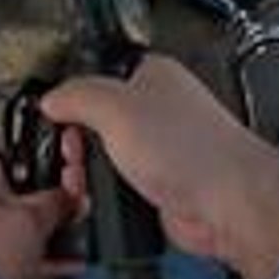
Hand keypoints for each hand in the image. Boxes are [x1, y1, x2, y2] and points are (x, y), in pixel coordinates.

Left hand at [0, 148, 81, 278]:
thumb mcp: (32, 216)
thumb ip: (59, 201)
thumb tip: (72, 196)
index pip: (22, 154)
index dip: (51, 159)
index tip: (74, 167)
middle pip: (30, 192)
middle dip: (60, 201)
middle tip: (82, 204)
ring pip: (30, 225)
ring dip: (58, 229)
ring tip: (83, 232)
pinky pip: (28, 252)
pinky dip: (50, 255)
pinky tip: (73, 261)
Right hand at [41, 55, 278, 278]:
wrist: (226, 204)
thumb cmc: (191, 149)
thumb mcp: (114, 107)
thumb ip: (76, 95)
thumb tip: (52, 98)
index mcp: (152, 75)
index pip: (98, 74)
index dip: (73, 94)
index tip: (57, 113)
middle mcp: (158, 110)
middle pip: (97, 120)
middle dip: (76, 141)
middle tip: (73, 151)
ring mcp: (160, 151)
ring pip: (106, 157)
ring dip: (87, 172)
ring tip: (83, 179)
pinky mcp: (159, 186)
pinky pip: (119, 187)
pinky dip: (105, 196)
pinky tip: (101, 199)